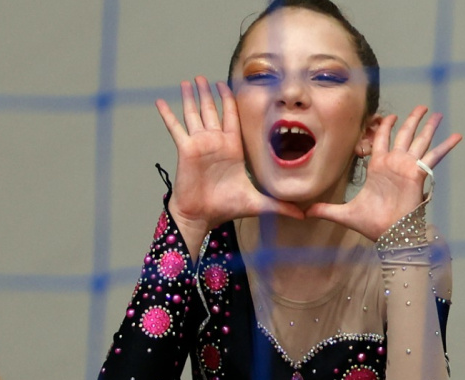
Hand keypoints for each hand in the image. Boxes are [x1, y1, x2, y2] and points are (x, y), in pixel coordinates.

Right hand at [157, 76, 303, 247]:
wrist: (202, 216)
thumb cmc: (226, 209)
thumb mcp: (258, 203)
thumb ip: (280, 205)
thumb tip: (304, 216)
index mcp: (232, 148)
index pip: (232, 117)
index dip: (229, 100)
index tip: (226, 84)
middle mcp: (215, 142)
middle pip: (211, 110)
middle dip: (208, 93)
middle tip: (203, 78)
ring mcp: (199, 144)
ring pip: (194, 114)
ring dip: (190, 98)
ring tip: (187, 82)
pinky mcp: (186, 149)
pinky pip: (175, 127)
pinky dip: (167, 114)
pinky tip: (160, 102)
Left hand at [306, 106, 461, 239]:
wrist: (389, 235)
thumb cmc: (370, 224)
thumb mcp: (343, 214)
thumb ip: (325, 209)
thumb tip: (305, 212)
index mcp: (377, 168)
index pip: (380, 141)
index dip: (384, 128)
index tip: (389, 116)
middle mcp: (394, 164)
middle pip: (403, 135)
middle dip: (411, 120)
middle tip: (420, 107)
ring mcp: (407, 167)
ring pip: (419, 141)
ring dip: (428, 127)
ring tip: (438, 113)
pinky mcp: (418, 173)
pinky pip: (433, 156)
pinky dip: (445, 146)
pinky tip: (457, 136)